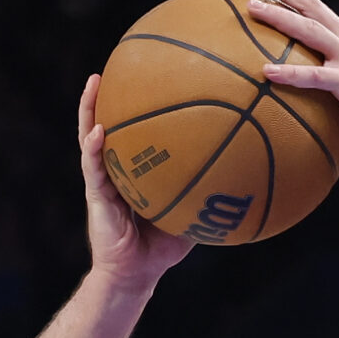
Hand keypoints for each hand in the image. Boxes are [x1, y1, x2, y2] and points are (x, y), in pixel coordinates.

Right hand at [75, 75, 193, 294]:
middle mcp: (116, 169)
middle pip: (109, 122)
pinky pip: (93, 167)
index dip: (136, 104)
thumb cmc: (162, 247)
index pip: (134, 130)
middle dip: (110, 94)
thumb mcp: (193, 213)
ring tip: (94, 82)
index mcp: (134, 169)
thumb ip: (211, 193)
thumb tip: (248, 177)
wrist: (135, 274)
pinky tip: (98, 131)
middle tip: (116, 62)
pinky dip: (93, 148)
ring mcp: (102, 180)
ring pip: (91, 136)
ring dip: (90, 109)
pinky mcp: (96, 196)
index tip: (146, 73)